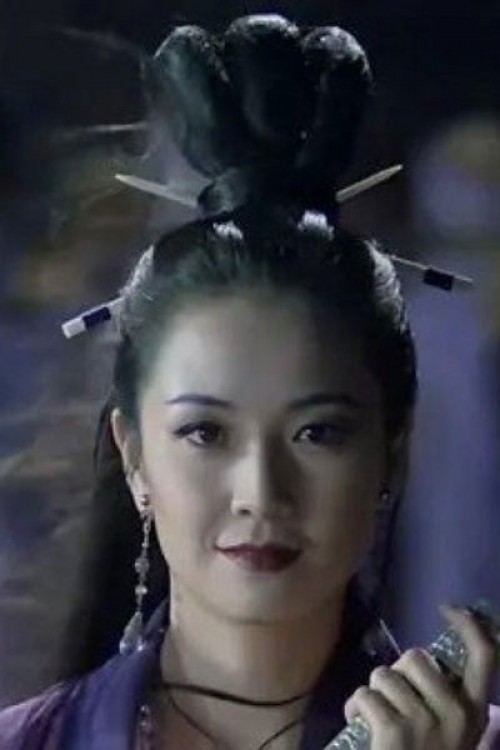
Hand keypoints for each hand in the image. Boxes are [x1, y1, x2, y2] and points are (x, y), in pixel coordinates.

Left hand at [343, 605, 498, 749]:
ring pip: (384, 674)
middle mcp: (456, 712)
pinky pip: (365, 695)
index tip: (447, 609)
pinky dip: (355, 708)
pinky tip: (361, 727)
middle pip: (415, 657)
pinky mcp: (395, 730)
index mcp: (474, 712)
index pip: (486, 655)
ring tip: (377, 720)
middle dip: (396, 673)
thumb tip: (428, 659)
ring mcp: (426, 721)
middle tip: (394, 703)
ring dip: (373, 693)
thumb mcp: (452, 734)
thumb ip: (447, 700)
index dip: (469, 624)